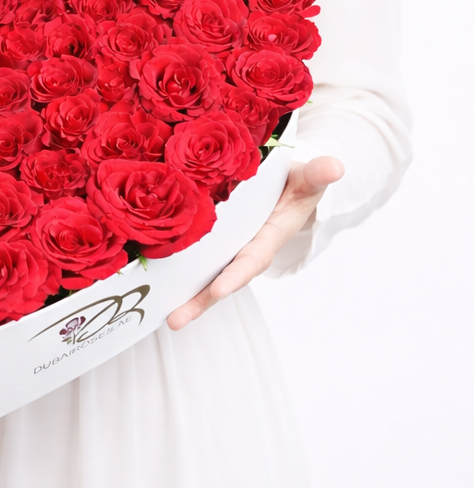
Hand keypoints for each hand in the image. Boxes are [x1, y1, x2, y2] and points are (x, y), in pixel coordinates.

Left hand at [166, 156, 344, 329]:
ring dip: (185, 299)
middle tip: (176, 320)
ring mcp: (227, 252)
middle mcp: (245, 250)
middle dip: (201, 301)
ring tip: (165, 320)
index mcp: (267, 236)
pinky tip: (152, 293)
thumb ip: (317, 174)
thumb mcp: (308, 178)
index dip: (236, 274)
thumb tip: (335, 166)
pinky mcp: (212, 247)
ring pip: (204, 278)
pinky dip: (175, 278)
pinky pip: (193, 264)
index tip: (219, 289)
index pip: (251, 258)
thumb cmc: (296, 183)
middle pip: (222, 279)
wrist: (286, 187)